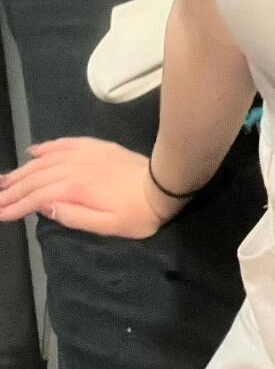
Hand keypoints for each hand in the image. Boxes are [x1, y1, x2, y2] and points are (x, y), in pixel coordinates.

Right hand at [0, 137, 175, 237]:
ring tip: (5, 179)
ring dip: (24, 170)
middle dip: (14, 189)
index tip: (1, 214)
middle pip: (37, 177)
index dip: (17, 206)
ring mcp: (85, 153)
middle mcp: (75, 165)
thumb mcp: (107, 226)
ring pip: (46, 159)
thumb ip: (73, 216)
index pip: (38, 197)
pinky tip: (33, 151)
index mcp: (76, 187)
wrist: (163, 185)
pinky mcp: (95, 146)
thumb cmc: (137, 213)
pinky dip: (46, 147)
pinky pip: (65, 143)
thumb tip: (43, 207)